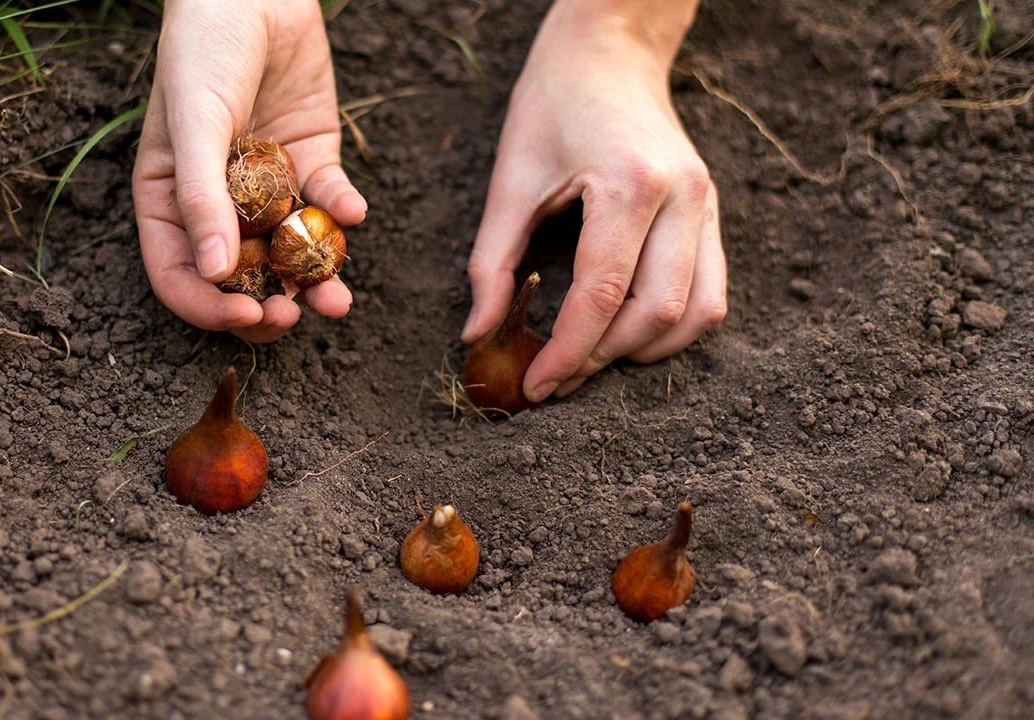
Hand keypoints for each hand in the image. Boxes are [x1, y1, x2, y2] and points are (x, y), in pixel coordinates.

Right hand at [132, 0, 367, 342]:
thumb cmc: (203, 50)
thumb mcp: (194, 122)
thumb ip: (200, 197)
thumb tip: (214, 274)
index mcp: (170, 201)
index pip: (181, 275)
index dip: (209, 306)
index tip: (245, 315)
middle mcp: (218, 204)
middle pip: (240, 278)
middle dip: (267, 306)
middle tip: (293, 317)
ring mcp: (268, 187)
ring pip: (291, 252)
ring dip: (315, 281)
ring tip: (337, 300)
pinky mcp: (311, 162)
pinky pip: (328, 203)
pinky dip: (342, 213)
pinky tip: (351, 210)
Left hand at [462, 0, 725, 400]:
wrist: (608, 54)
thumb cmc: (552, 106)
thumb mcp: (510, 180)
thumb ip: (492, 263)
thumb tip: (477, 335)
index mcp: (631, 184)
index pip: (603, 294)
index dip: (567, 351)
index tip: (536, 386)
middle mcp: (684, 197)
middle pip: (655, 314)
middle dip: (601, 359)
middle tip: (555, 379)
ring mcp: (707, 207)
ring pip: (696, 314)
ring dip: (643, 352)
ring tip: (590, 360)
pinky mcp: (712, 215)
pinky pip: (711, 294)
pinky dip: (672, 328)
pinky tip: (626, 334)